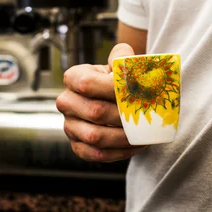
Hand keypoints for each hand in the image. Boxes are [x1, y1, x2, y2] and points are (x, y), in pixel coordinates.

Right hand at [56, 43, 146, 162]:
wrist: (115, 99)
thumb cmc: (119, 80)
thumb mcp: (120, 63)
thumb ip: (123, 57)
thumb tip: (125, 62)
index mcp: (73, 77)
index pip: (86, 83)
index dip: (111, 89)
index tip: (136, 92)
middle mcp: (66, 102)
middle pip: (94, 112)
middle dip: (123, 116)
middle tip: (144, 116)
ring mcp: (70, 126)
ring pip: (95, 136)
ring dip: (123, 137)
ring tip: (143, 134)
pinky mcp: (78, 146)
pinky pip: (97, 154)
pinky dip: (119, 153)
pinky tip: (136, 146)